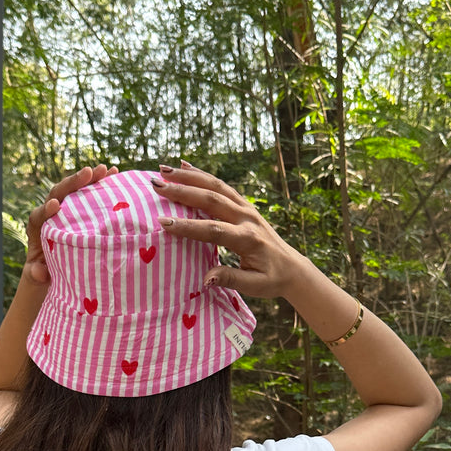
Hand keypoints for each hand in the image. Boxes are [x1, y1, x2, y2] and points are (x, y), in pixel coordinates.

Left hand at [24, 164, 116, 282]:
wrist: (51, 265)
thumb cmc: (43, 271)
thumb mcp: (38, 275)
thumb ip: (36, 274)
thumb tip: (39, 273)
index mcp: (37, 227)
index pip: (39, 214)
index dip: (46, 209)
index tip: (55, 204)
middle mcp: (50, 212)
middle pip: (58, 193)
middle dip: (73, 183)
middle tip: (89, 173)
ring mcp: (65, 207)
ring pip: (75, 189)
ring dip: (90, 178)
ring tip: (107, 170)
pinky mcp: (78, 208)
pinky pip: (88, 192)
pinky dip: (100, 183)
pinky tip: (115, 174)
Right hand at [151, 164, 309, 298]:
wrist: (293, 267)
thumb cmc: (272, 279)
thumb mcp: (255, 285)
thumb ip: (230, 279)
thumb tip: (205, 279)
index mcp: (248, 239)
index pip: (213, 230)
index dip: (188, 226)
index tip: (163, 223)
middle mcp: (247, 218)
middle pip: (212, 199)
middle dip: (183, 191)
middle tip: (157, 185)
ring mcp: (246, 208)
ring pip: (216, 186)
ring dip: (189, 176)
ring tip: (164, 169)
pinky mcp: (244, 205)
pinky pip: (221, 186)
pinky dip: (202, 175)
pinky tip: (184, 165)